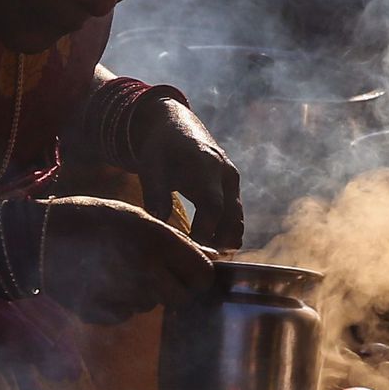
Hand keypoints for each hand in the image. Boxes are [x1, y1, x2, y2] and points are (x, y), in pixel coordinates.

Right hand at [41, 196, 213, 324]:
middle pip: (180, 298)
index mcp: (157, 241)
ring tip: (116, 269)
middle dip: (171, 289)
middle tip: (151, 273)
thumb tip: (212, 256)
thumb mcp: (138, 218)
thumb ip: (176, 240)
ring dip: (141, 294)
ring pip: (150, 306)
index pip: (202, 275)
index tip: (187, 272)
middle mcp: (145, 270)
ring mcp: (123, 294)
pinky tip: (100, 283)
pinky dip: (117, 304)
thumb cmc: (93, 219)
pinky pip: (124, 315)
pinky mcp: (102, 313)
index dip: (197, 275)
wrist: (38, 237)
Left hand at [132, 98, 244, 249]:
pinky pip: (234, 214)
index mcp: (206, 167)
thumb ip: (156, 195)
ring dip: (225, 241)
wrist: (174, 124)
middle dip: (219, 244)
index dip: (204, 233)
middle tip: (202, 265)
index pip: (212, 207)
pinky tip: (209, 248)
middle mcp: (226, 174)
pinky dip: (225, 232)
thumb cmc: (160, 148)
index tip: (190, 252)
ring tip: (205, 261)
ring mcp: (232, 180)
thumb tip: (158, 225)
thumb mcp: (152, 167)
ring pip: (237, 219)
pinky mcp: (231, 187)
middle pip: (232, 218)